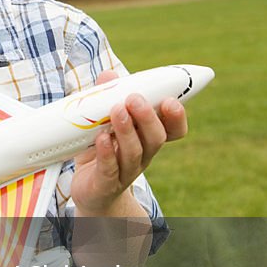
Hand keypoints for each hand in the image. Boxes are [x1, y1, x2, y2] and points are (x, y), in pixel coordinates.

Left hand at [70, 70, 187, 215]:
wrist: (90, 190)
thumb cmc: (101, 151)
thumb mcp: (103, 122)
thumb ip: (107, 98)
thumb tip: (109, 75)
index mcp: (147, 138)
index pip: (172, 129)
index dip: (176, 117)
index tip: (171, 99)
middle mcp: (142, 155)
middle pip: (155, 138)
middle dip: (147, 117)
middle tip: (135, 99)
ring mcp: (125, 171)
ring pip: (134, 152)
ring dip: (126, 130)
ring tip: (117, 111)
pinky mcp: (105, 184)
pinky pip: (110, 170)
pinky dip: (107, 153)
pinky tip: (101, 138)